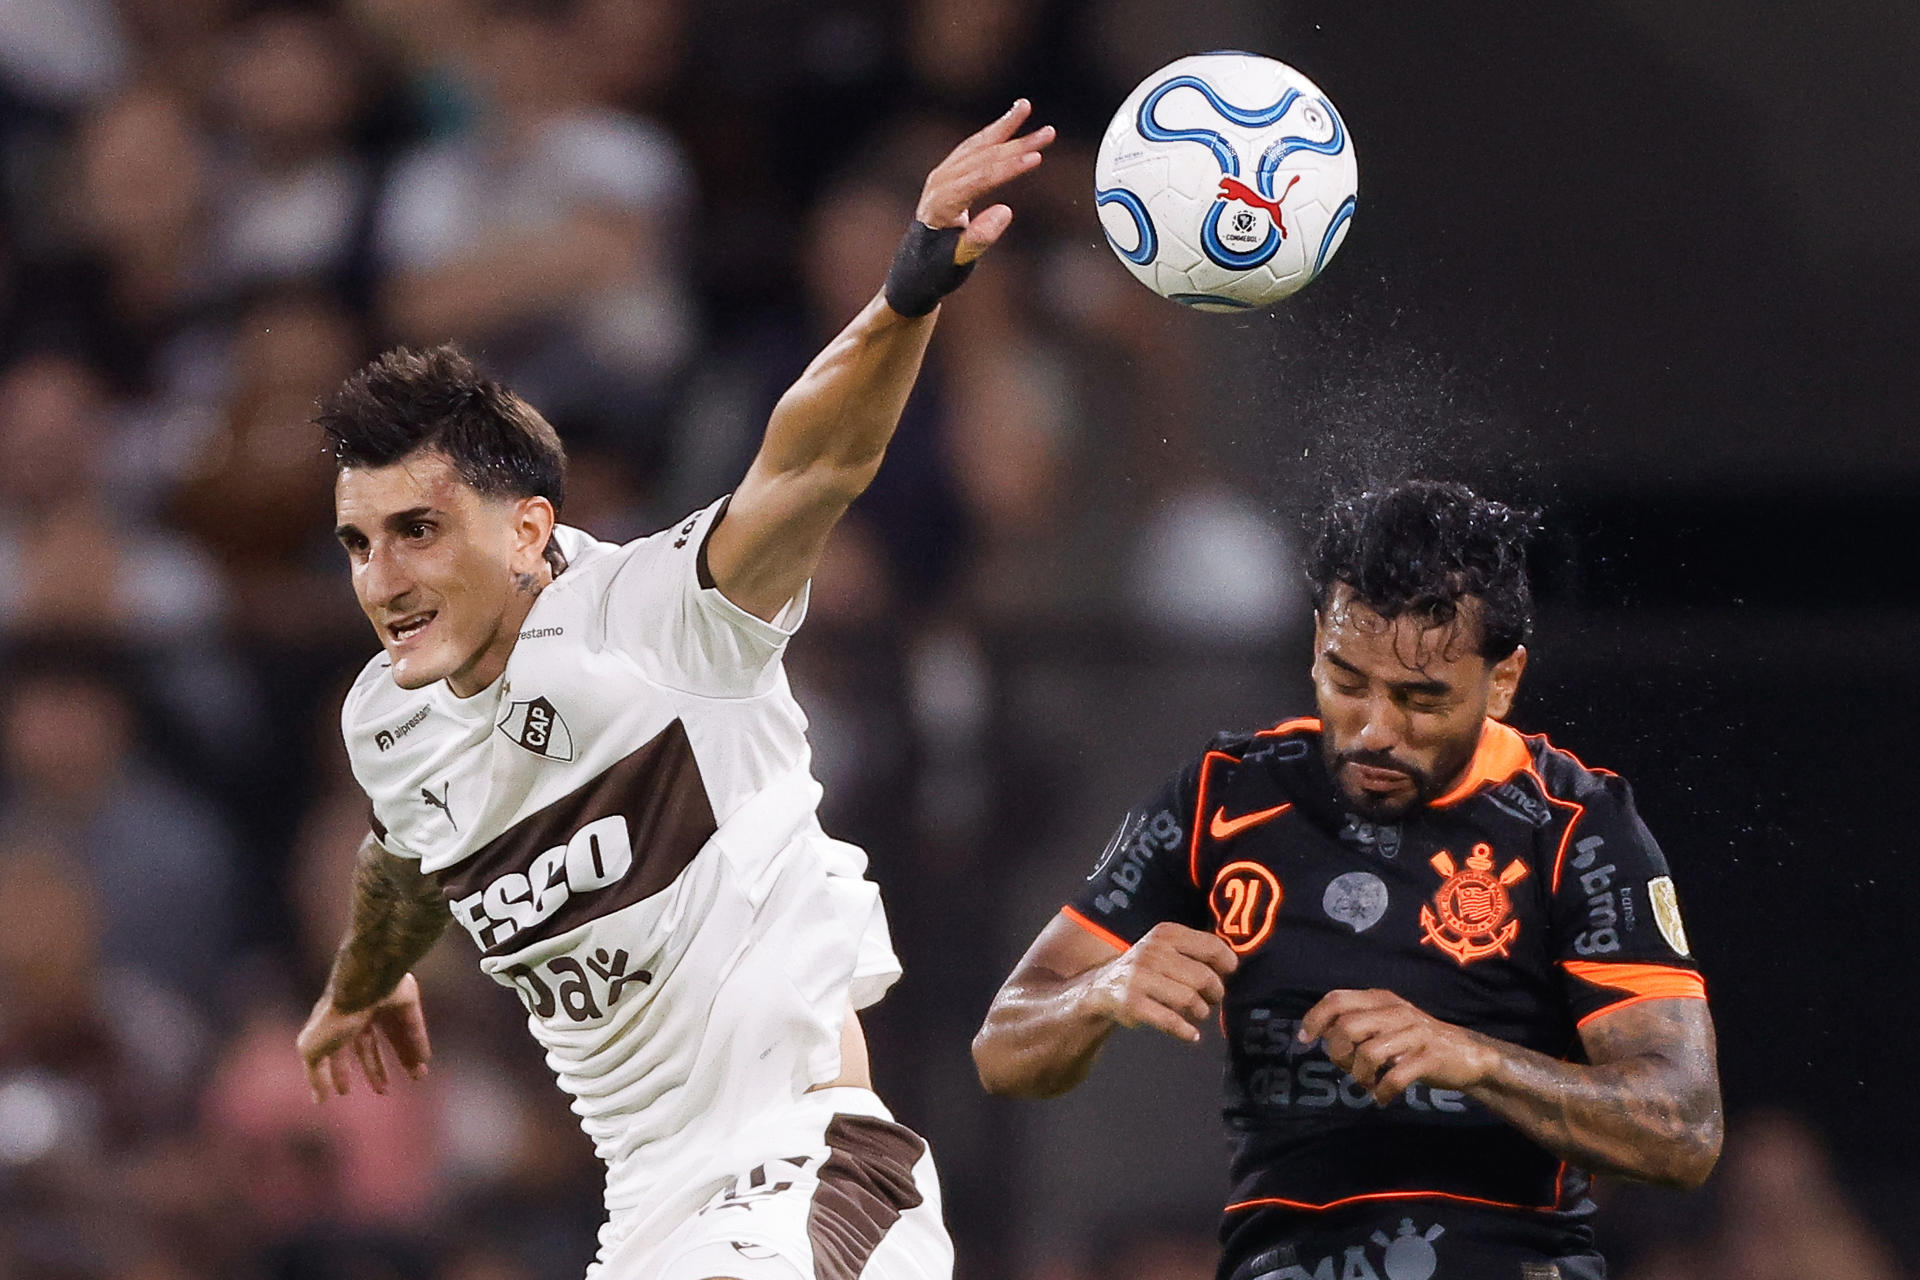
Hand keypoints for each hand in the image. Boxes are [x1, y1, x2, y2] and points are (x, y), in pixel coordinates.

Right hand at [296, 972, 431, 1102]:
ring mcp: (383, 1003)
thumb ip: (315, 1073)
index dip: (340, 1071)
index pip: (338, 1051)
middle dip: (376, 1069)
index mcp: (335, 1023)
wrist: (364, 985)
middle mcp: (359, 1013)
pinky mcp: (405, 997)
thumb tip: (319, 1099)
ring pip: (396, 1036)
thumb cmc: (336, 1018)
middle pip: (369, 1045)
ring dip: (407, 1058)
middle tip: (383, 1091)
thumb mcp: (313, 1050)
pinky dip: (419, 1042)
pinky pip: (414, 1024)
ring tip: (418, 1078)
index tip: (344, 1092)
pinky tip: (424, 1061)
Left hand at [915, 98, 1056, 265]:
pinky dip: (992, 134)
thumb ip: (978, 238)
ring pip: (977, 146)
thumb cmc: (938, 270)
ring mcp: (942, 176)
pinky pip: (972, 149)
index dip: (1010, 168)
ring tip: (1025, 106)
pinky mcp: (948, 174)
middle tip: (1049, 133)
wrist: (914, 271)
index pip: (981, 179)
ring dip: (1003, 127)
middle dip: (1018, 143)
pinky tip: (1008, 122)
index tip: (1037, 157)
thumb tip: (1005, 212)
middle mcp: (940, 183)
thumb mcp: (958, 262)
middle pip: (983, 157)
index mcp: (942, 204)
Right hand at [1083, 922, 1238, 1043]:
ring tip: (1198, 1013)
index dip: (1226, 963)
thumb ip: (1196, 951)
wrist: (1102, 987)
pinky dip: (1185, 1031)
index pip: (1210, 946)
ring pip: (1190, 1000)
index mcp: (1166, 934)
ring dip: (1201, 1012)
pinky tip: (1191, 1034)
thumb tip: (1234, 963)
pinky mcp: (1132, 1003)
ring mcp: (1140, 977)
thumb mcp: (1166, 948)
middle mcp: (1152, 952)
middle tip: (1212, 999)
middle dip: (1215, 993)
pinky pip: (1170, 1020)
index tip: (1229, 973)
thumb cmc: (1146, 969)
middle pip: (1204, 977)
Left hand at [1300, 988, 1501, 1104]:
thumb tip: (1320, 1035)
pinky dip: (1383, 1091)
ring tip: (1367, 1085)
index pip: (1337, 999)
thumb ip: (1357, 1024)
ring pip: (1368, 1053)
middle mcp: (1396, 1011)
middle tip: (1347, 1069)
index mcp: (1381, 999)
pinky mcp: (1430, 1057)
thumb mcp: (1386, 1023)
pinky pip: (1395, 1076)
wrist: (1468, 1055)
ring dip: (1360, 1076)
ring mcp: (1414, 1033)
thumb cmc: (1416, 1041)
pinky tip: (1383, 1097)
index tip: (1305, 1039)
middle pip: (1347, 1027)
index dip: (1315, 1018)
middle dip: (1339, 1053)